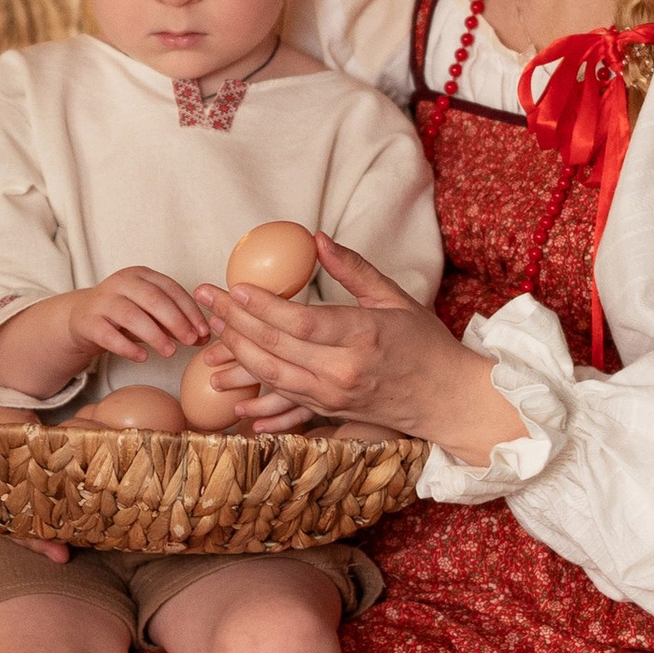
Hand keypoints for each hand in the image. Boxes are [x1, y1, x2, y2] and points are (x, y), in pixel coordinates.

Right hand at [64, 266, 211, 363]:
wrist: (82, 318)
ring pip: (131, 315)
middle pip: (153, 299)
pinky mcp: (88, 321)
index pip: (170, 289)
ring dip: (154, 335)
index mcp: (141, 275)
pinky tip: (142, 358)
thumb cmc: (123, 315)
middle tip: (191, 341)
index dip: (190, 310)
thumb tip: (203, 337)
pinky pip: (108, 335)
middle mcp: (121, 283)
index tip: (203, 330)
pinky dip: (127, 347)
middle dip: (176, 320)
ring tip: (170, 352)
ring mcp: (102, 301)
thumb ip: (175, 322)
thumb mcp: (151, 314)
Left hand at [196, 239, 524, 461]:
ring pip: (272, 376)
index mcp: (361, 336)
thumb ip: (353, 269)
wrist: (447, 399)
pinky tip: (231, 395)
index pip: (300, 321)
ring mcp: (333, 397)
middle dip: (234, 321)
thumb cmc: (425, 344)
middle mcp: (342, 371)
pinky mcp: (330, 412)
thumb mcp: (395, 298)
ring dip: (236, 355)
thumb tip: (316, 239)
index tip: (235, 287)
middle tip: (206, 298)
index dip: (262, 306)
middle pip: (276, 347)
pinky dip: (255, 399)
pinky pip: (283, 405)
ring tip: (211, 333)